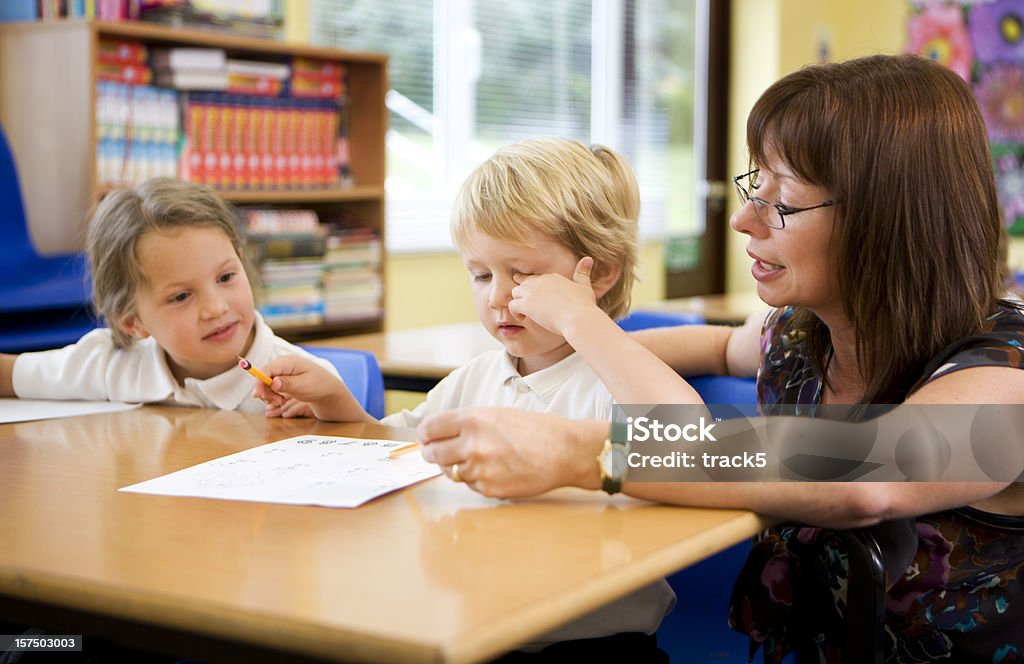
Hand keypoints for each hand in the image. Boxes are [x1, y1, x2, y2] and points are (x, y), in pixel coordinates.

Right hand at [254, 354, 365, 420]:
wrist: (328, 390)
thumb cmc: (319, 385)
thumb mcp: (305, 385)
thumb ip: (288, 384)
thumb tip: (273, 382)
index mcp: (289, 362)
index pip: (267, 369)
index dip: (259, 381)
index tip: (257, 395)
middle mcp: (283, 364)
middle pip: (264, 377)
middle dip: (266, 391)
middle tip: (278, 402)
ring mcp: (282, 372)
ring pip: (265, 384)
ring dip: (270, 395)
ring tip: (281, 402)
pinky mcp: (282, 379)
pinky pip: (270, 387)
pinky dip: (273, 395)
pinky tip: (281, 400)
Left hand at [416, 407, 605, 497]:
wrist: (564, 451)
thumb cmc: (534, 430)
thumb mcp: (497, 413)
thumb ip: (466, 422)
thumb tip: (439, 433)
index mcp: (472, 419)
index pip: (429, 429)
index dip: (426, 435)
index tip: (427, 438)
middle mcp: (472, 444)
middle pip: (432, 454)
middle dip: (435, 453)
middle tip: (441, 452)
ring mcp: (480, 469)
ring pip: (450, 472)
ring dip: (458, 467)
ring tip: (480, 459)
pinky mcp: (489, 489)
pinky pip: (470, 486)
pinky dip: (477, 479)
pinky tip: (495, 470)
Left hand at [509, 257, 599, 335]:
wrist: (578, 318)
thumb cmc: (583, 305)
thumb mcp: (584, 286)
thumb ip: (582, 273)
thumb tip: (588, 258)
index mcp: (553, 277)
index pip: (536, 278)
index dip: (534, 287)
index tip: (536, 297)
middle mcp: (540, 281)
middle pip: (523, 283)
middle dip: (524, 294)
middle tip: (528, 305)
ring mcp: (532, 292)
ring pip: (515, 292)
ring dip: (518, 302)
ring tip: (525, 313)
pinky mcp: (526, 304)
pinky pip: (512, 305)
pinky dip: (515, 312)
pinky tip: (523, 318)